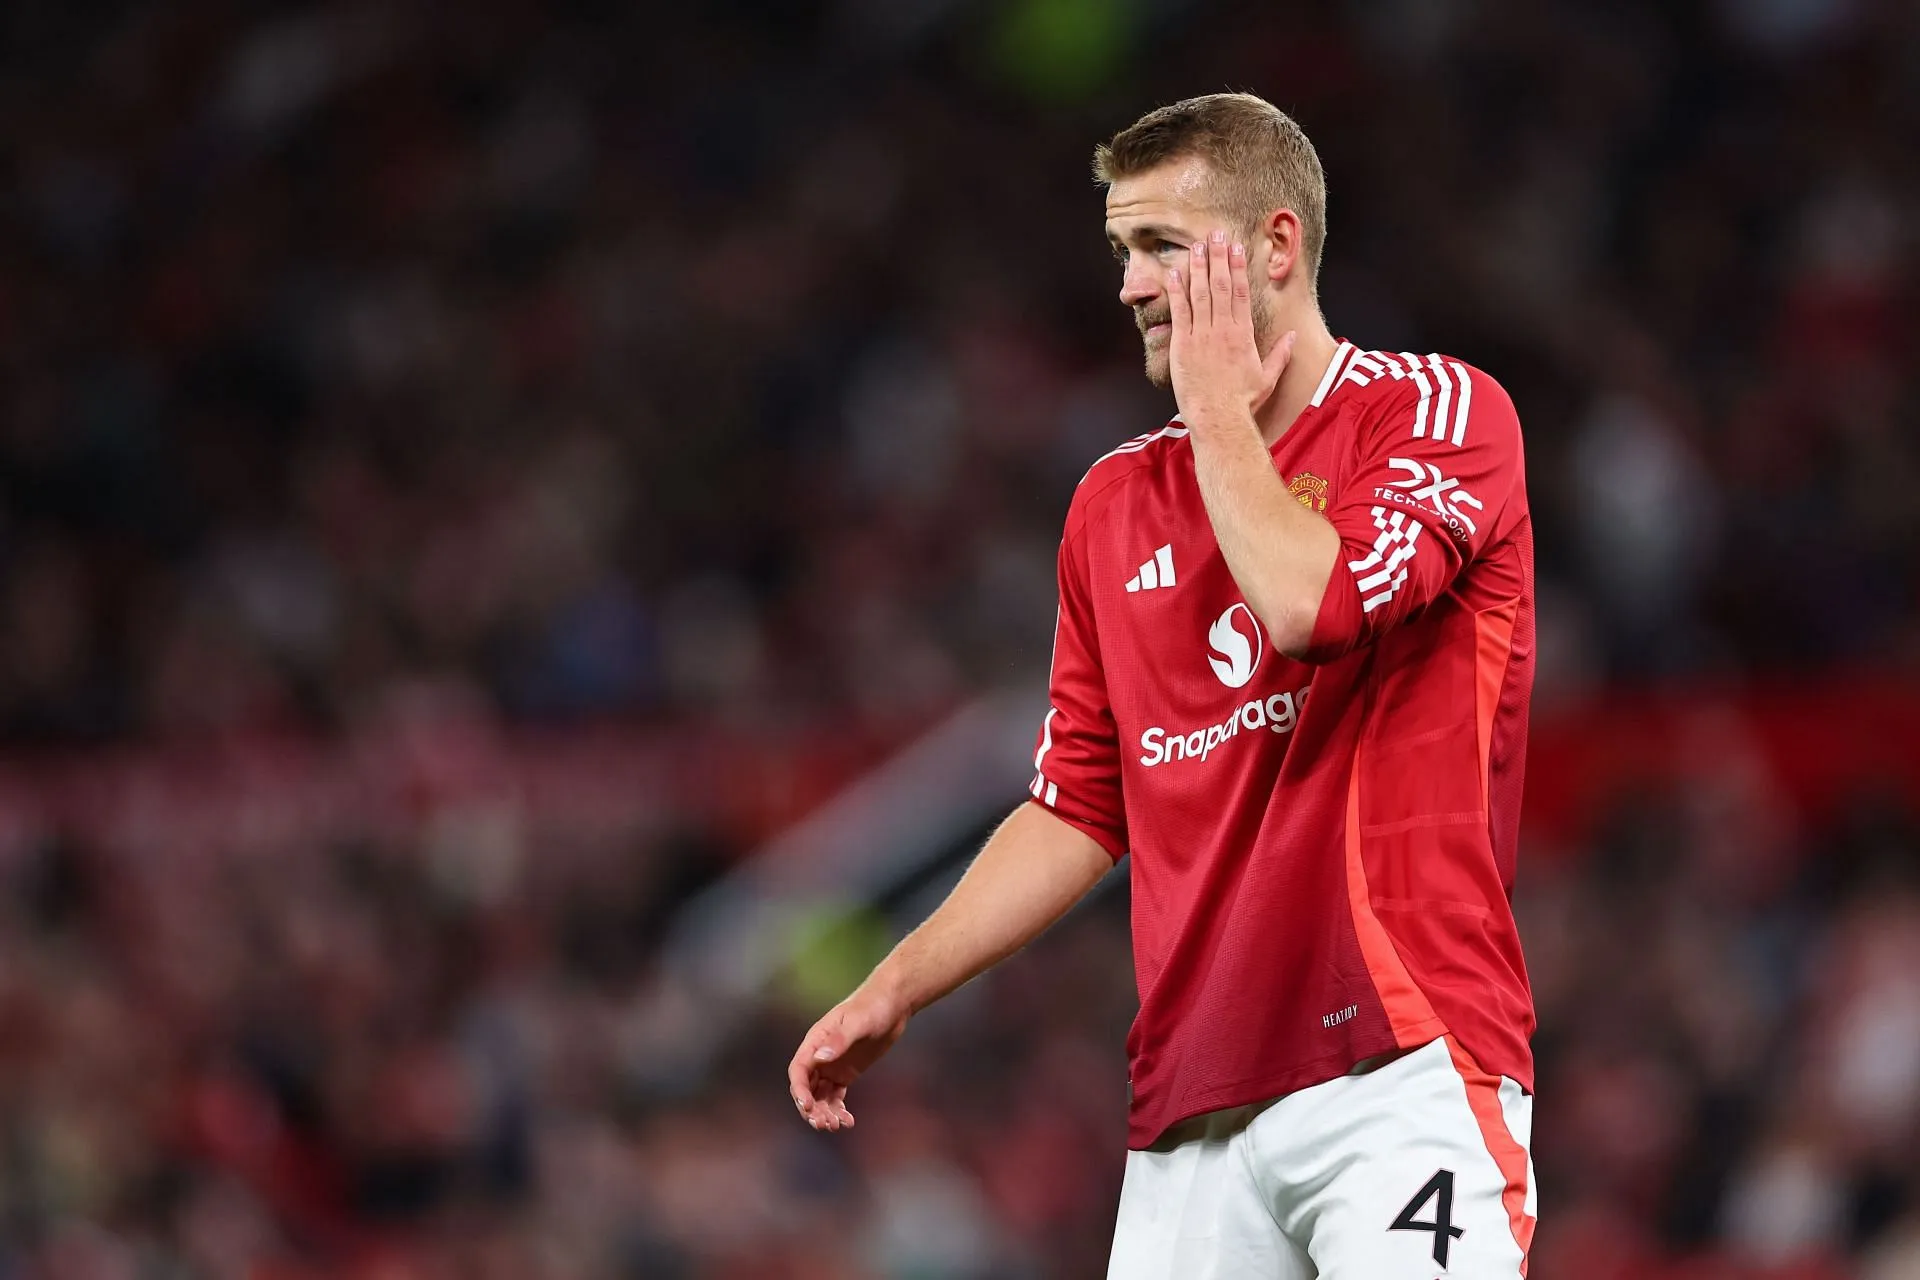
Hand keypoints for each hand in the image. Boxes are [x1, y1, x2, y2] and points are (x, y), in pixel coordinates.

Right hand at [787, 980, 909, 1131]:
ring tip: (836, 1126)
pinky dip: (838, 1110)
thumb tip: (820, 1059)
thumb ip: (839, 1040)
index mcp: (816, 1041)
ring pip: (819, 1096)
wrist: (892, 1005)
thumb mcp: (858, 1022)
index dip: (799, 1090)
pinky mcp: (845, 1074)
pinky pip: (835, 1097)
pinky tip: (848, 1121)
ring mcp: (831, 1066)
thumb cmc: (872, 1007)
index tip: (808, 1107)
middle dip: (811, 1108)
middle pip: (806, 1088)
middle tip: (824, 1124)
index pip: (798, 1070)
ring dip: (824, 1113)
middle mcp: (819, 1056)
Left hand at [1167, 229, 1295, 430]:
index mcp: (1243, 334)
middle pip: (1221, 285)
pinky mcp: (1182, 346)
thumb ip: (1280, 354)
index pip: (1241, 292)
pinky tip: (1174, 274)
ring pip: (1200, 294)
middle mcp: (1223, 330)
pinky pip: (1179, 313)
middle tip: (1215, 234)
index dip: (1238, 267)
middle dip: (1218, 257)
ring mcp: (1201, 336)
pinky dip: (1177, 292)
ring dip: (1198, 267)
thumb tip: (1293, 337)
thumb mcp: (1268, 378)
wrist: (1218, 418)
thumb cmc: (1242, 401)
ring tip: (1196, 246)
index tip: (1236, 248)